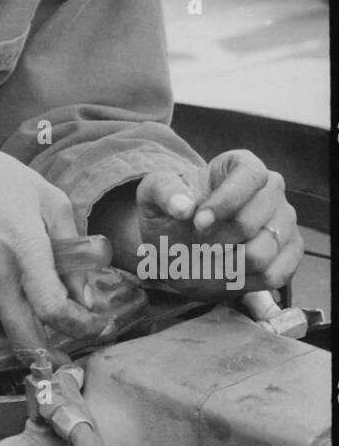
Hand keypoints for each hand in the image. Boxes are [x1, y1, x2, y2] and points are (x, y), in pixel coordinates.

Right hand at [0, 127, 109, 357]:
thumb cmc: (0, 184)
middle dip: (52, 359)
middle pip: (26, 341)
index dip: (80, 326)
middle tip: (70, 355)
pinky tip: (3, 270)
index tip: (97, 324)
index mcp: (23, 246)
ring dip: (29, 318)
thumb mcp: (51, 202)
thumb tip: (85, 300)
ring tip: (29, 277)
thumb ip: (75, 252)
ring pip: (11, 325)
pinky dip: (7, 302)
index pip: (52, 307)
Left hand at [136, 149, 301, 298]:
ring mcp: (285, 222)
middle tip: (197, 244)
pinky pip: (276, 274)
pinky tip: (227, 271)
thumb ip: (164, 192)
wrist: (179, 242)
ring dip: (228, 263)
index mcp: (241, 165)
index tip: (198, 223)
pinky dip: (246, 280)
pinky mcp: (290, 252)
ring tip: (209, 257)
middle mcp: (271, 190)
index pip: (251, 175)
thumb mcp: (155, 194)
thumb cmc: (172, 211)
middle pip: (255, 219)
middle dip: (219, 239)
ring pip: (265, 250)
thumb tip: (182, 206)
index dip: (227, 201)